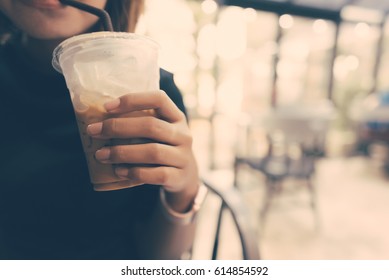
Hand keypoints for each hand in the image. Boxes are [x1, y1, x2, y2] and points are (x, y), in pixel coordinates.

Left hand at [86, 90, 198, 211]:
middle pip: (151, 126)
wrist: (185, 177)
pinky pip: (156, 174)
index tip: (106, 107)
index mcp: (176, 117)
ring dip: (122, 152)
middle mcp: (183, 135)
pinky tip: (118, 171)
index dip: (133, 100)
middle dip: (118, 128)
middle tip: (94, 132)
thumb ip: (137, 124)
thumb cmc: (162, 149)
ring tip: (101, 154)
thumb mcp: (157, 133)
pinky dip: (134, 172)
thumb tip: (97, 121)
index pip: (159, 99)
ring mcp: (183, 157)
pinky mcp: (179, 177)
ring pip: (153, 152)